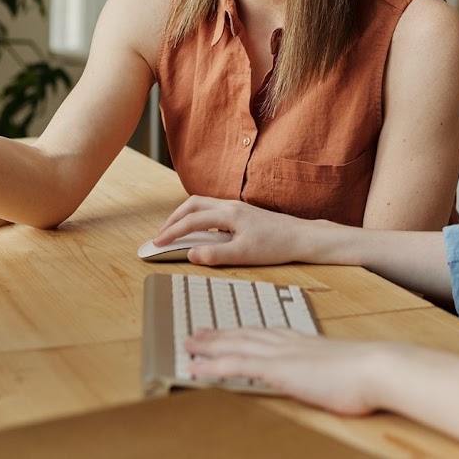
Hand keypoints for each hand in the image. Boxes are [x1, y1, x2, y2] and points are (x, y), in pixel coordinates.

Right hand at [153, 196, 312, 265]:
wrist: (301, 237)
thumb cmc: (276, 246)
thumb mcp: (244, 255)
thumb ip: (215, 255)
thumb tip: (191, 254)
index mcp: (229, 214)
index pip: (191, 220)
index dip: (171, 232)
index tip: (157, 243)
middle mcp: (230, 206)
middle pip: (192, 204)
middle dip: (173, 219)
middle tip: (162, 235)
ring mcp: (237, 207)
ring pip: (202, 204)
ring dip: (185, 216)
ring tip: (176, 231)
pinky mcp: (242, 212)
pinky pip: (212, 209)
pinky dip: (199, 217)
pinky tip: (201, 231)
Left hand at [186, 328, 385, 415]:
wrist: (375, 368)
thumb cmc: (368, 374)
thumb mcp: (345, 368)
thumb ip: (331, 370)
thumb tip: (334, 377)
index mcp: (304, 341)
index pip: (266, 333)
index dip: (244, 331)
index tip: (231, 330)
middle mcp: (288, 343)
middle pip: (245, 335)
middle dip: (220, 334)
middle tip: (198, 332)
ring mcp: (280, 354)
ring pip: (234, 346)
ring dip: (208, 345)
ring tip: (188, 344)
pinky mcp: (276, 369)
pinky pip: (235, 366)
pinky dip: (212, 366)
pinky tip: (195, 368)